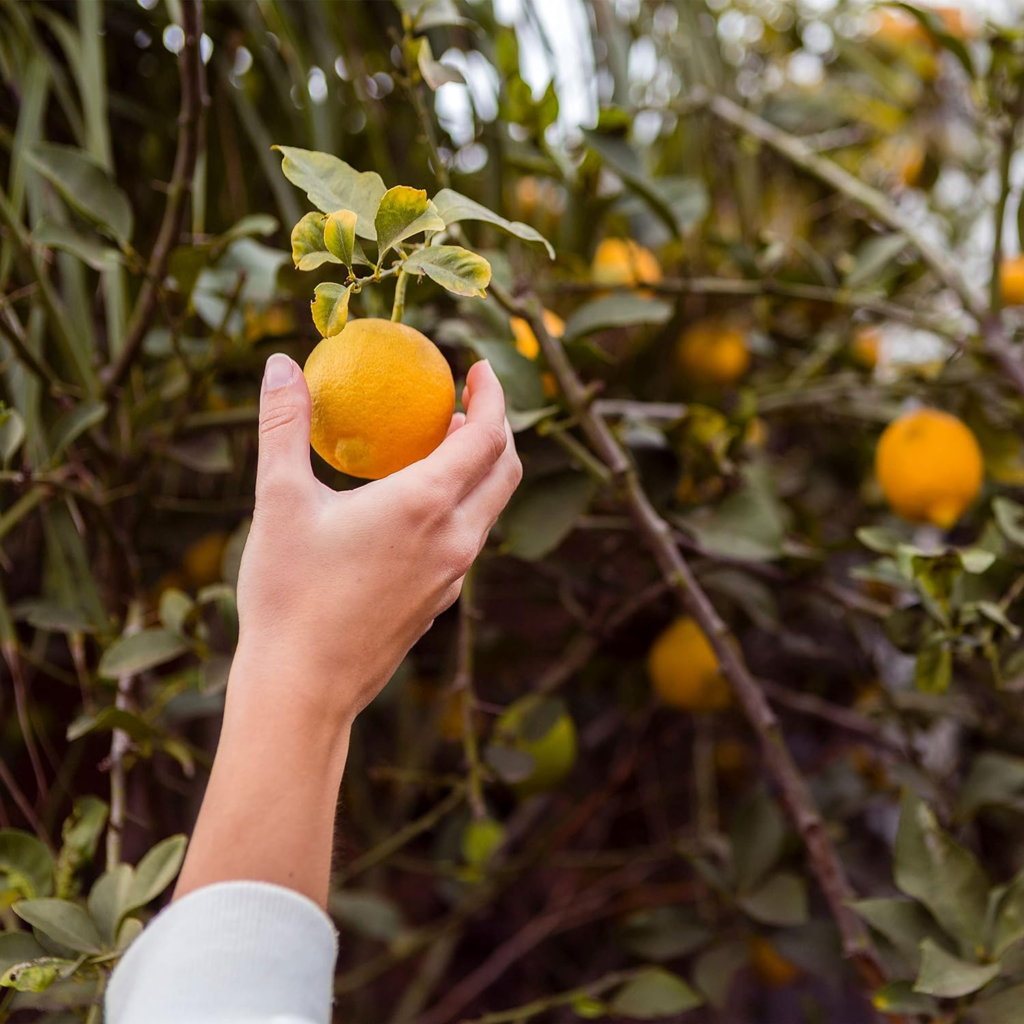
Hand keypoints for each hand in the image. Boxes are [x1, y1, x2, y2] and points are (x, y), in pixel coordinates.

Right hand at [227, 352, 521, 738]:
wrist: (303, 690)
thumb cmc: (288, 594)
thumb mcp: (279, 500)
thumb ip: (285, 425)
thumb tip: (281, 363)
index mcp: (427, 505)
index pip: (490, 435)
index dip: (493, 394)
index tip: (477, 368)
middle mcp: (455, 540)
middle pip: (505, 471)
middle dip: (498, 429)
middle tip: (465, 404)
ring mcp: (452, 577)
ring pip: (489, 509)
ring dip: (479, 470)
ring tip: (441, 446)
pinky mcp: (439, 603)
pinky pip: (466, 541)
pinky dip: (460, 507)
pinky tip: (415, 510)